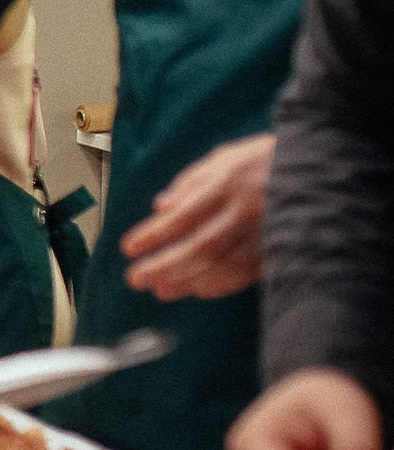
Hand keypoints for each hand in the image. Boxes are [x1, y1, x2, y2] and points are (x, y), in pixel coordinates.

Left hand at [120, 133, 270, 298]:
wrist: (320, 166)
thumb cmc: (264, 160)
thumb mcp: (224, 158)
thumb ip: (190, 182)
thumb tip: (160, 207)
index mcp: (226, 185)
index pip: (183, 216)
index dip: (154, 235)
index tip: (129, 248)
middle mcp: (244, 212)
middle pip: (199, 247)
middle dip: (164, 266)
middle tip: (136, 279)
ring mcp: (264, 233)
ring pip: (222, 265)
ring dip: (187, 281)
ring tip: (160, 290)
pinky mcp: (279, 248)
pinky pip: (246, 273)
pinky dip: (220, 285)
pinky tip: (198, 290)